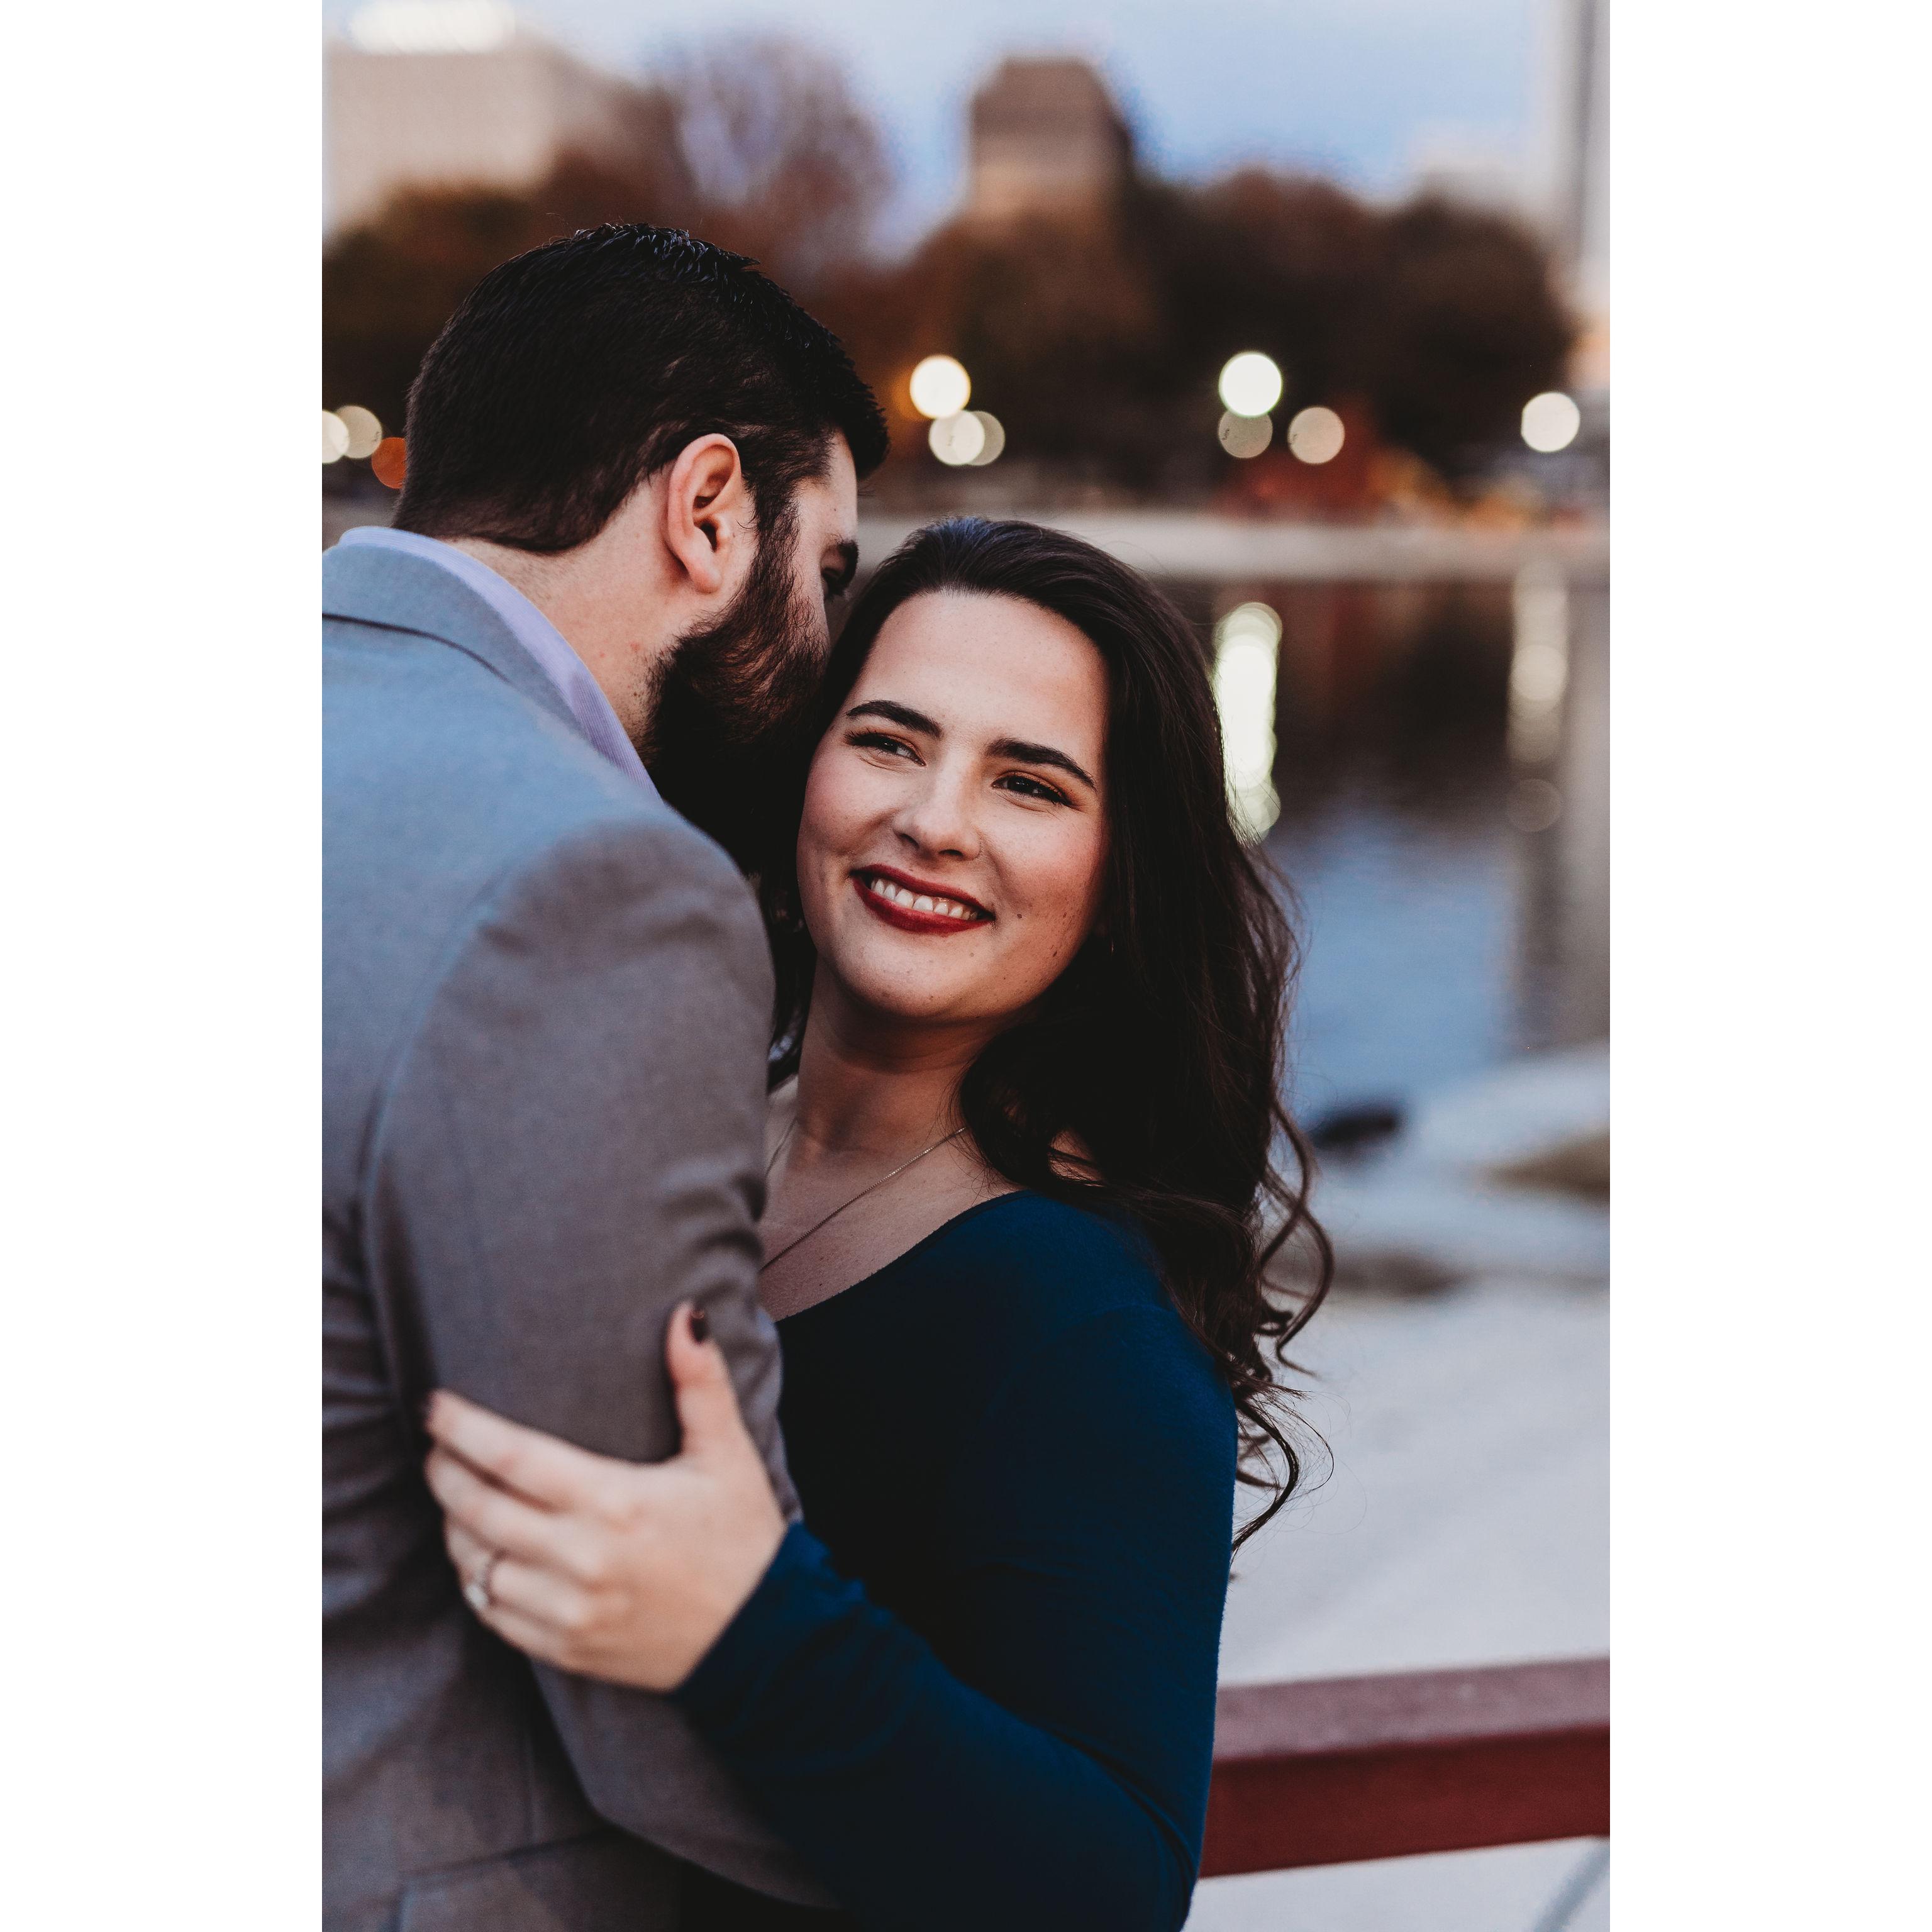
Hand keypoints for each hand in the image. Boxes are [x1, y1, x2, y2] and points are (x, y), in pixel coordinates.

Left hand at [423, 1303, 787, 1691]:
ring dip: (454, 1527)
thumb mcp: (727, 1452)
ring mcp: (569, 1612)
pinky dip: (475, 1581)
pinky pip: (493, 1615)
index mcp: (616, 1503)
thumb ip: (700, 1381)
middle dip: (444, 1471)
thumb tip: (686, 1313)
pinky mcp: (566, 1649)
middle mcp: (582, 1560)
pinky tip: (481, 1554)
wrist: (764, 1639)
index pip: (511, 1458)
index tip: (435, 1406)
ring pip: (474, 1566)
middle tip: (435, 1444)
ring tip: (456, 1494)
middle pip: (477, 1509)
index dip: (462, 1429)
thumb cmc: (742, 1536)